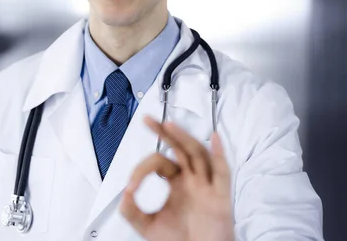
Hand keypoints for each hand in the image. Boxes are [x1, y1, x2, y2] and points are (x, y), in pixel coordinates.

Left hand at [119, 116, 233, 240]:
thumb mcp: (148, 225)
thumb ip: (132, 211)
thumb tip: (123, 195)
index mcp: (176, 183)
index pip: (158, 163)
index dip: (141, 170)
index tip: (131, 186)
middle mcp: (192, 180)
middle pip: (179, 148)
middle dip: (164, 132)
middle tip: (147, 119)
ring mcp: (207, 186)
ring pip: (198, 154)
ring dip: (184, 138)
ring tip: (169, 125)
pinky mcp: (220, 197)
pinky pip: (223, 171)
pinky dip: (220, 153)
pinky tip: (215, 138)